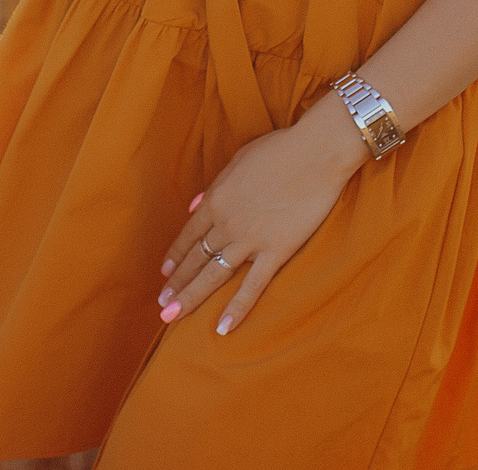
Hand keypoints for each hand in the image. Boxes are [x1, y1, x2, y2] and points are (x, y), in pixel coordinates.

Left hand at [154, 99, 364, 334]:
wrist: (315, 152)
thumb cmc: (280, 149)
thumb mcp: (238, 160)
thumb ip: (215, 186)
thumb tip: (195, 205)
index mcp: (216, 199)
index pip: (188, 235)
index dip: (175, 256)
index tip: (164, 273)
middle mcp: (226, 223)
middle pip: (195, 259)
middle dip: (176, 284)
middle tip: (162, 306)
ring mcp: (249, 239)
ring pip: (213, 275)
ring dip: (191, 297)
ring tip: (173, 316)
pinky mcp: (275, 251)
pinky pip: (252, 286)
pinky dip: (237, 308)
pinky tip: (222, 328)